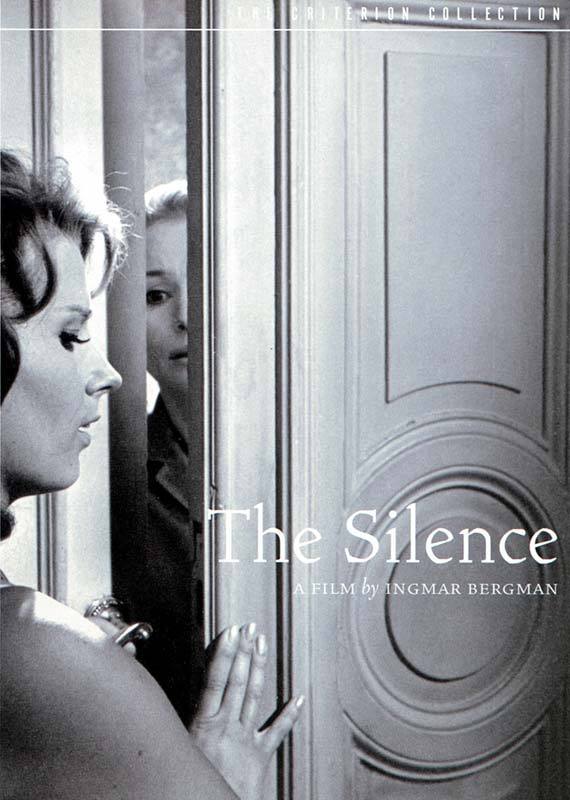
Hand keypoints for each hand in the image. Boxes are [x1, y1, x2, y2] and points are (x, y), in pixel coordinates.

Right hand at [190, 623, 303, 799]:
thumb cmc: (191, 780)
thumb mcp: (181, 749)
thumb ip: (186, 724)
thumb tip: (183, 701)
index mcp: (204, 725)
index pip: (215, 681)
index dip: (224, 655)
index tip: (230, 633)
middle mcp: (227, 728)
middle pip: (237, 682)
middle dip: (243, 652)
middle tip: (249, 627)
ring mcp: (246, 740)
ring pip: (254, 696)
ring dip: (258, 668)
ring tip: (262, 643)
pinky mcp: (260, 756)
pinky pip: (278, 732)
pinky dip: (290, 715)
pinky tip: (299, 698)